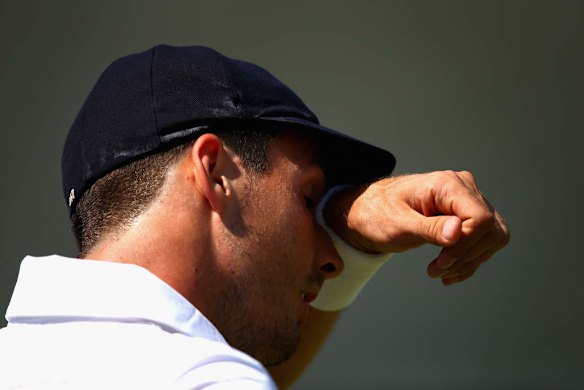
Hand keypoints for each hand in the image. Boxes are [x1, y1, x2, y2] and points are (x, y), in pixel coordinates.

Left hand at [323, 171, 509, 284]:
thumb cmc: (378, 215)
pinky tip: (450, 273)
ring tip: (439, 273)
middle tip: (436, 271)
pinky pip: (484, 240)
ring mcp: (467, 199)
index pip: (479, 218)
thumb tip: (458, 231)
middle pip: (490, 229)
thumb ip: (429, 228)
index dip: (466, 245)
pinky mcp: (467, 213)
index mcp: (446, 184)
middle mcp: (463, 187)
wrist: (369, 212)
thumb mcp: (398, 225)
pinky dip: (470, 260)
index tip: (441, 262)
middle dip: (466, 256)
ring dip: (469, 261)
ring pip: (493, 237)